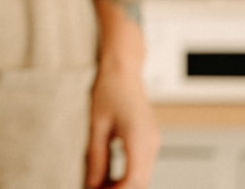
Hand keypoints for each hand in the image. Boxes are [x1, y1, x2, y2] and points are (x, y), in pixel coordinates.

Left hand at [86, 62, 159, 188]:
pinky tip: (109, 177)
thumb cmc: (110, 89)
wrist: (123, 68)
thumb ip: (96, 157)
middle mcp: (151, 143)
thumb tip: (92, 183)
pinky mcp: (149, 139)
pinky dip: (128, 176)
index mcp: (138, 139)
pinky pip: (142, 165)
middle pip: (141, 183)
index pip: (133, 181)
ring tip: (100, 186)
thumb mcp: (97, 125)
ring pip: (142, 176)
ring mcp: (153, 141)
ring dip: (124, 185)